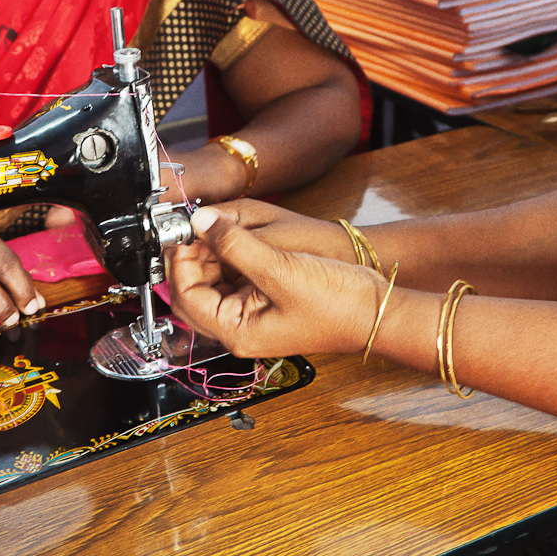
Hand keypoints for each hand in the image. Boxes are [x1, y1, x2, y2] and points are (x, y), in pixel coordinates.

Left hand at [167, 206, 382, 358]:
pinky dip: (230, 259)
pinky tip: (237, 239)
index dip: (180, 263)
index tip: (185, 233)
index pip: (186, 298)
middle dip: (193, 259)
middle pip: (194, 293)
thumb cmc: (337, 304)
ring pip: (214, 284)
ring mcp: (252, 317)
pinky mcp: (266, 302)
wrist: (376, 310)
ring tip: (219, 229)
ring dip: (211, 256)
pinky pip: (236, 280)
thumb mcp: (280, 268)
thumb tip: (201, 222)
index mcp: (237, 332)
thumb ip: (236, 244)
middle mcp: (239, 330)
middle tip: (198, 227)